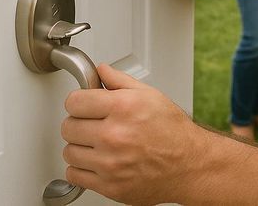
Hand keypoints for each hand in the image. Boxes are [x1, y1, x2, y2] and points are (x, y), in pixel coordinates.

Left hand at [61, 64, 197, 205]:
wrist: (189, 165)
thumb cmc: (173, 131)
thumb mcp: (150, 95)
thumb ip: (120, 81)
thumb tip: (100, 70)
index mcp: (123, 108)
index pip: (74, 101)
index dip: (78, 102)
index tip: (83, 105)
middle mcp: (114, 135)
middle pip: (68, 127)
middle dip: (78, 123)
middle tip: (92, 124)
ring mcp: (110, 163)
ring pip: (69, 152)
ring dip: (79, 147)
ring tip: (96, 144)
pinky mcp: (109, 186)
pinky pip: (74, 175)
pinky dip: (81, 169)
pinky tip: (96, 161)